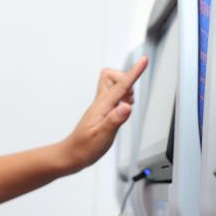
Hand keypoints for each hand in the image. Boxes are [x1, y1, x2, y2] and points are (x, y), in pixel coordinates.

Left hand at [61, 56, 147, 170]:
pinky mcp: (102, 112)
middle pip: (112, 77)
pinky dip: (122, 100)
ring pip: (114, 86)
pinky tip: (122, 112)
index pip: (120, 86)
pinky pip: (114, 97)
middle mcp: (100, 103)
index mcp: (101, 106)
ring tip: (125, 108)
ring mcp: (101, 107)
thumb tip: (126, 106)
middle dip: (126, 80)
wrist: (72, 155)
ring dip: (125, 91)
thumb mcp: (102, 136)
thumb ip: (115, 120)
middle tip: (130, 98)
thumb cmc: (84, 147)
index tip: (143, 60)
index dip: (133, 73)